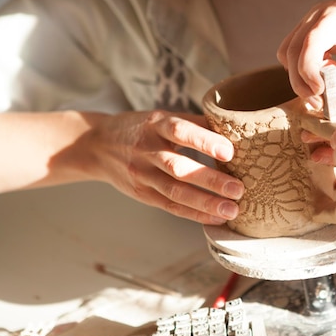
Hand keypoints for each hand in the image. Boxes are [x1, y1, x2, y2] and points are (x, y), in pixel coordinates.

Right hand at [83, 110, 243, 223]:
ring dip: (205, 203)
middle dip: (210, 180)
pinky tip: (216, 218)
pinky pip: (170, 205)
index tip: (229, 152)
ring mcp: (142, 174)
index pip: (179, 131)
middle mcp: (147, 149)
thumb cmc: (141, 128)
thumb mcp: (161, 117)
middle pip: (178, 167)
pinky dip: (194, 214)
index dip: (204, 141)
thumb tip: (235, 130)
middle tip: (238, 189)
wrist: (97, 145)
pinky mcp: (142, 193)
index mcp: (156, 124)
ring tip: (232, 210)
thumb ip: (194, 124)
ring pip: (174, 191)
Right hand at [277, 0, 335, 107]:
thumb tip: (335, 88)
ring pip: (287, 53)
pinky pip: (291, 54)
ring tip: (323, 89)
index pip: (312, 41)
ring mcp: (307, 23)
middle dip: (301, 81)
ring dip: (298, 78)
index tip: (319, 91)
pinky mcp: (304, 33)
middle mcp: (316, 15)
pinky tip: (322, 77)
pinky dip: (300, 71)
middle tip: (319, 103)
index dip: (310, 69)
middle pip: (293, 50)